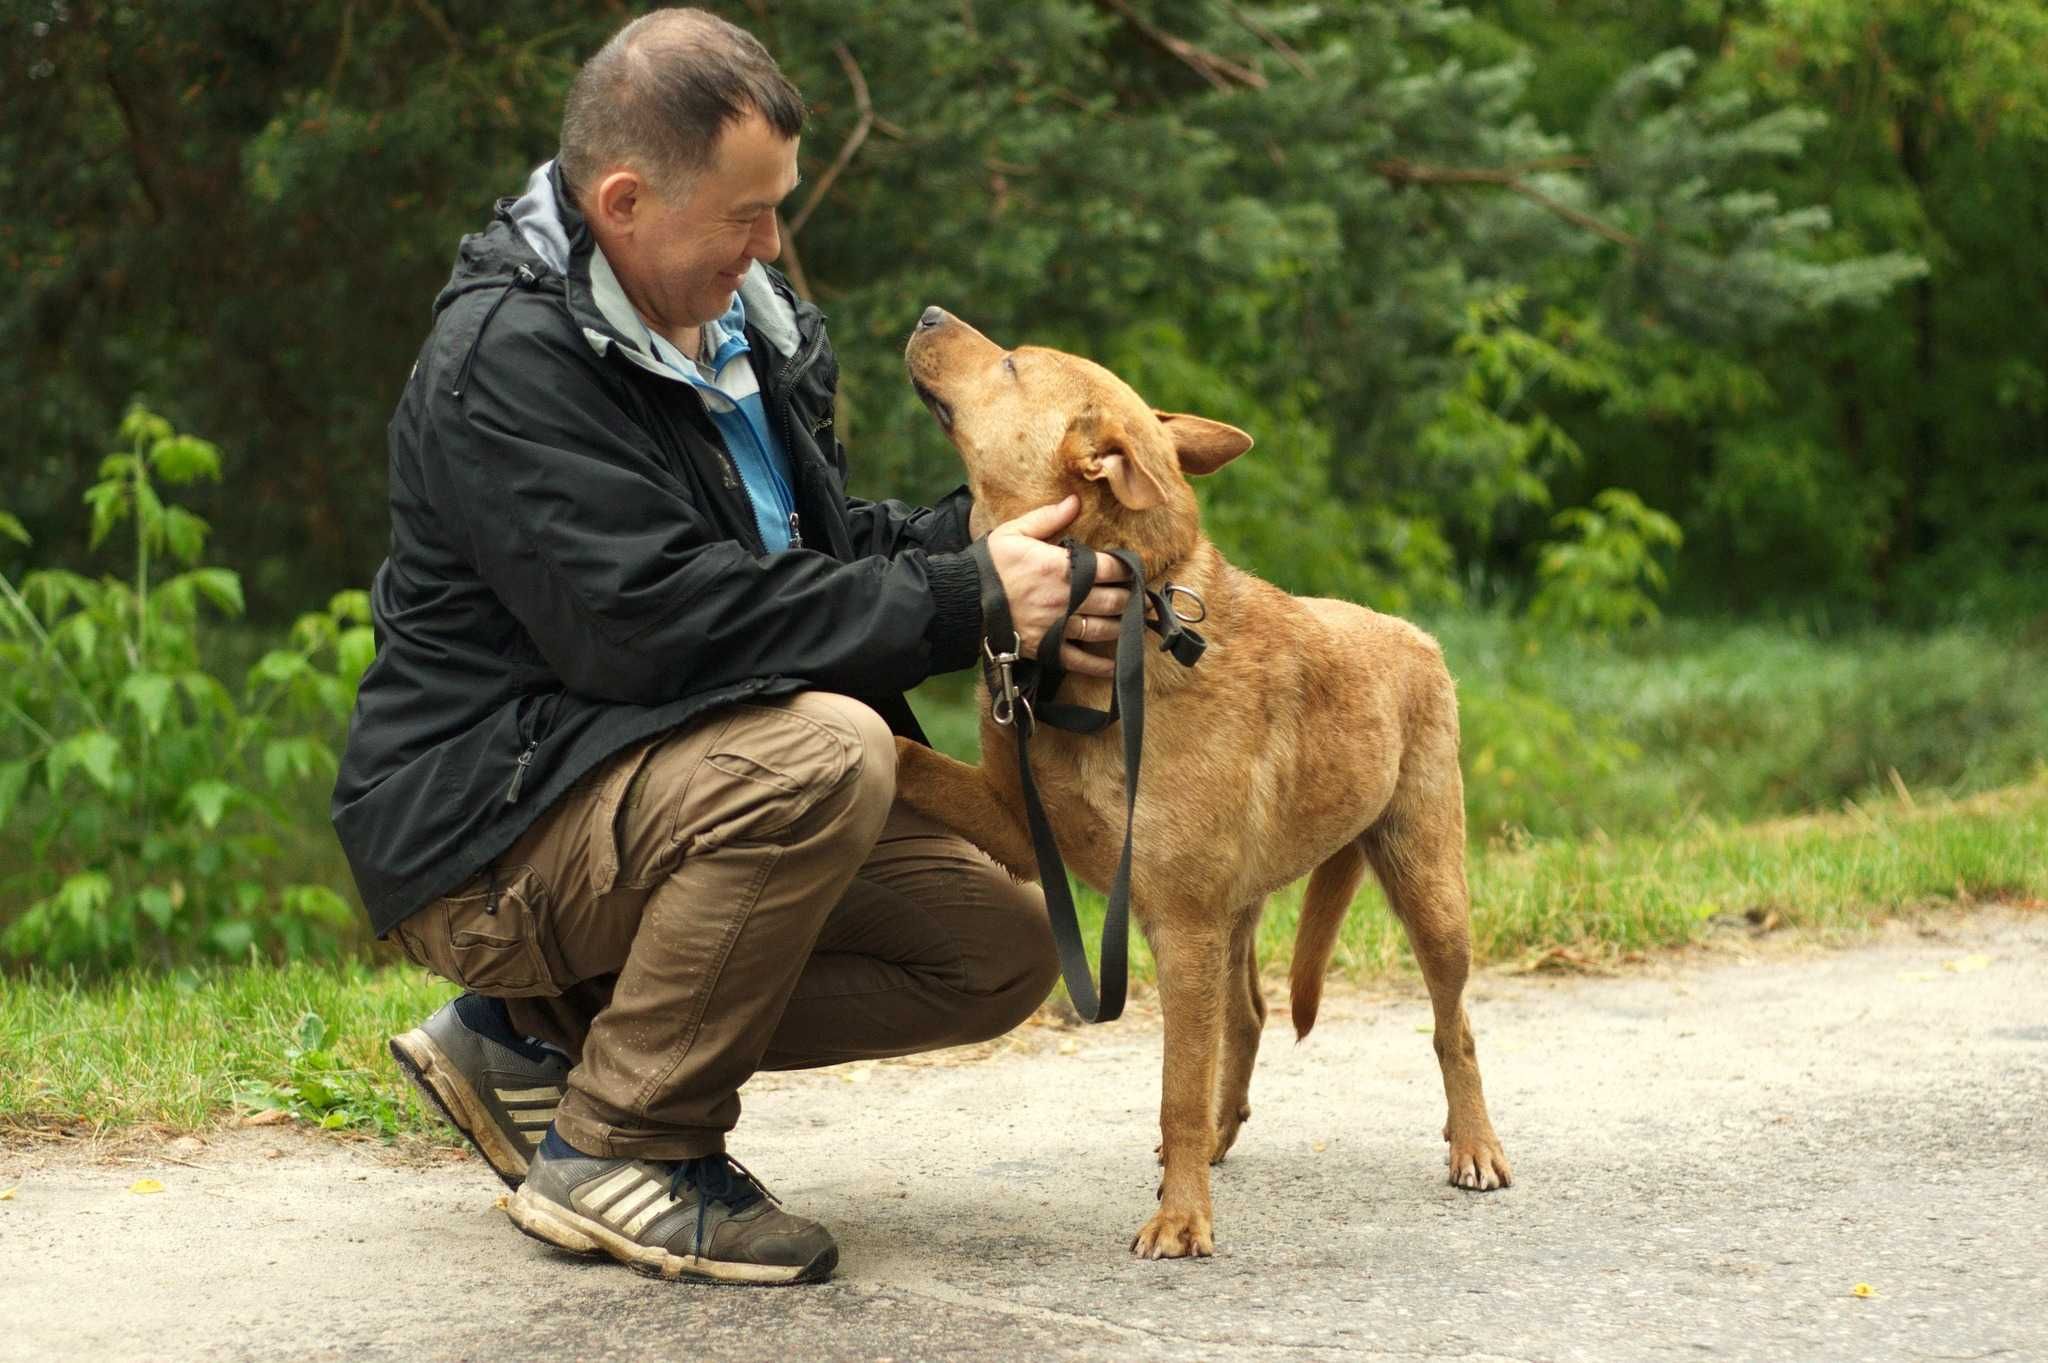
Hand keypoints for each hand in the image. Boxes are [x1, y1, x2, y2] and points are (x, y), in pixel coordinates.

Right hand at [984, 495, 1132, 678]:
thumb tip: (1076, 501)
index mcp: (1062, 568)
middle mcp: (1067, 599)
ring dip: (1123, 626)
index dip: (1127, 568)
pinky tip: (1114, 665)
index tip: (1134, 569)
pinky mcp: (1047, 649)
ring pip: (1103, 629)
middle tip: (1143, 599)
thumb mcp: (1015, 532)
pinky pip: (1080, 660)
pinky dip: (1100, 666)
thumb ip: (1049, 517)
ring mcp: (1058, 626)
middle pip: (1114, 600)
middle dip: (1132, 599)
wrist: (962, 600)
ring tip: (1135, 623)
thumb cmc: (989, 565)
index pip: (1110, 568)